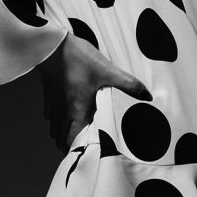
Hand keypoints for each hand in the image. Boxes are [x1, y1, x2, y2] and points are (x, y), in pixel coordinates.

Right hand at [37, 31, 151, 152]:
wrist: (52, 44)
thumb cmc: (77, 58)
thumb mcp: (107, 71)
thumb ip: (128, 84)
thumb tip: (146, 96)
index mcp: (76, 111)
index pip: (73, 141)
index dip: (81, 150)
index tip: (92, 152)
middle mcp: (62, 112)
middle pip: (62, 139)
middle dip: (73, 146)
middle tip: (87, 145)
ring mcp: (53, 105)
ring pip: (55, 129)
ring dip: (65, 134)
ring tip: (79, 133)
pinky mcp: (49, 95)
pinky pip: (52, 116)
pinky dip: (58, 121)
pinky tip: (69, 114)